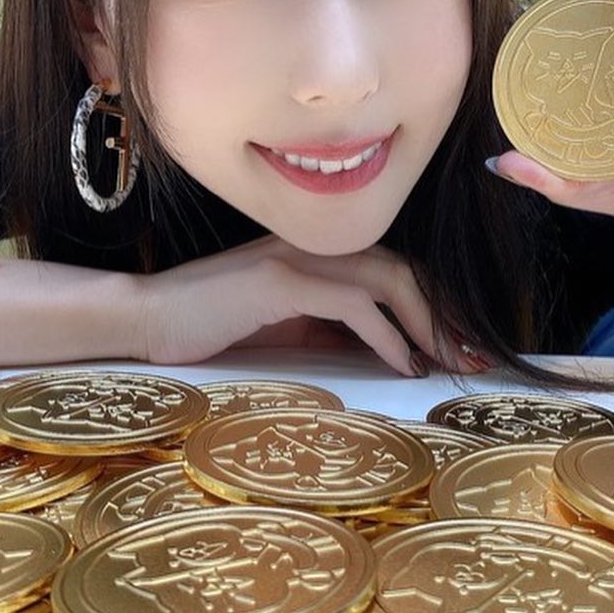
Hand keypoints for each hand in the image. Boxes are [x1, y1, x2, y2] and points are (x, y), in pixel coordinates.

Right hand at [131, 234, 476, 375]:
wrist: (144, 319)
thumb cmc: (206, 329)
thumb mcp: (280, 330)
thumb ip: (326, 331)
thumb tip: (383, 355)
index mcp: (314, 255)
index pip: (392, 269)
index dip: (433, 306)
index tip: (458, 348)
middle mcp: (310, 247)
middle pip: (402, 269)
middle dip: (443, 315)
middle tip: (469, 359)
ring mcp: (294, 259)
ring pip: (386, 278)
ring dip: (425, 325)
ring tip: (443, 365)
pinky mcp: (278, 282)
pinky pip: (351, 303)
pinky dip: (385, 335)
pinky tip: (400, 365)